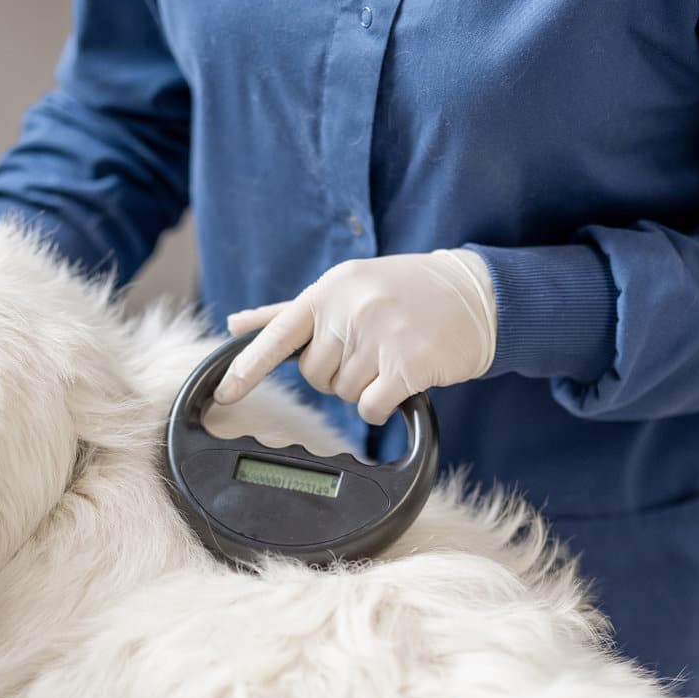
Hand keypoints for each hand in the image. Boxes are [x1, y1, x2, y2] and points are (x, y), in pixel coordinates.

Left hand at [216, 249, 496, 424]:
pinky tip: (402, 382)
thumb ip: (289, 312)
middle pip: (315, 375)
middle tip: (370, 349)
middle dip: (338, 374)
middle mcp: (351, 309)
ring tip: (391, 356)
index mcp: (330, 290)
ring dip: (365, 387)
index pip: (277, 334)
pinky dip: (382, 406)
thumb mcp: (345, 288)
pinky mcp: (407, 364)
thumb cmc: (404, 292)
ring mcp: (380, 335)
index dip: (247, 367)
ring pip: (344, 394)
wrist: (474, 295)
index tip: (224, 393)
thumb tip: (235, 323)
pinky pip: (370, 409)